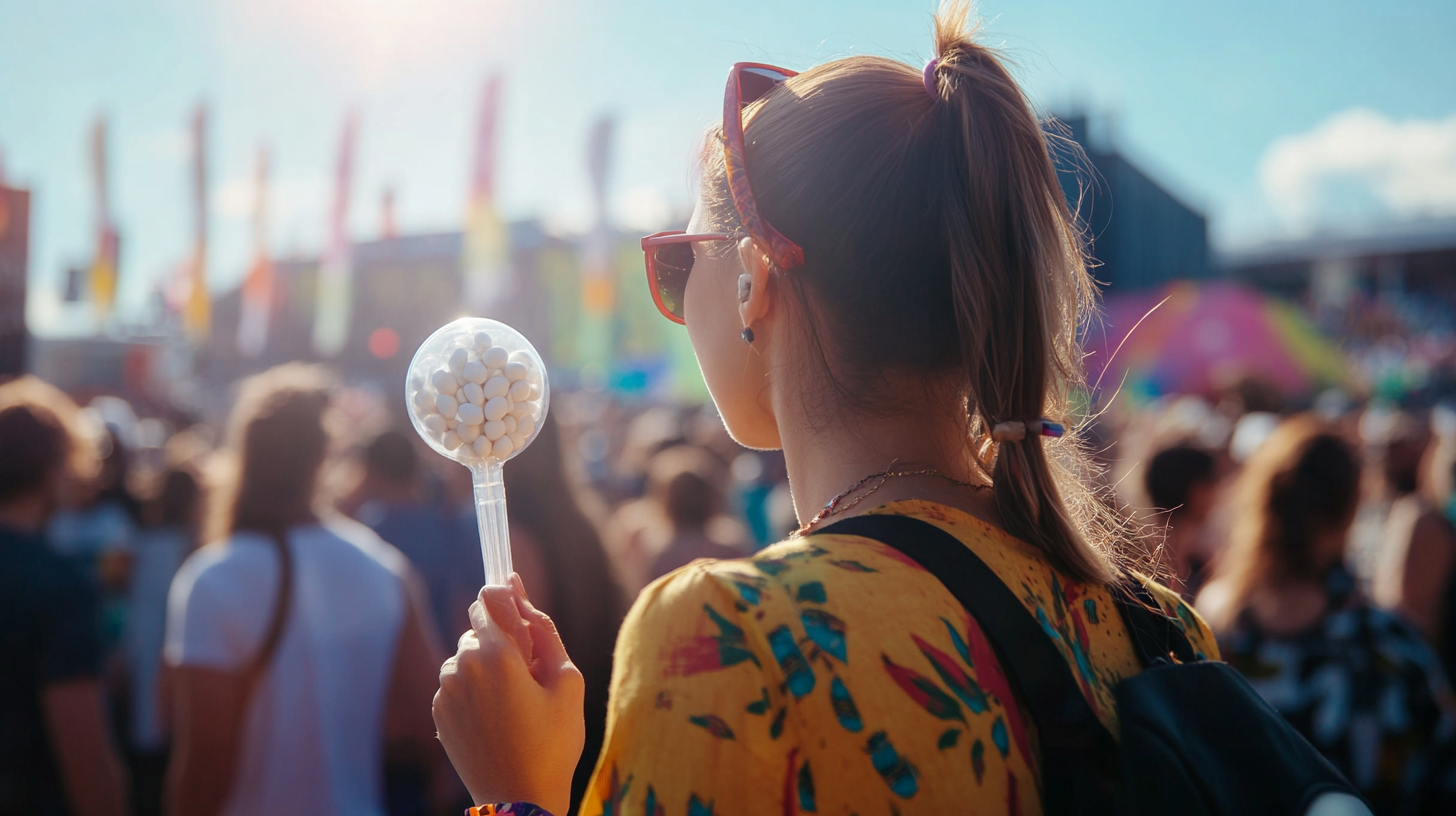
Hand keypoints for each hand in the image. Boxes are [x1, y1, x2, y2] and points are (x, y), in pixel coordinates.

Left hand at [434, 574, 584, 815]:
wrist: (520, 799)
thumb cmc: (553, 742)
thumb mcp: (568, 681)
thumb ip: (545, 630)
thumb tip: (519, 591)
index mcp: (498, 655)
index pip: (489, 599)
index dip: (508, 600)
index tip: (520, 612)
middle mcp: (464, 666)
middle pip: (479, 628)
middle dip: (502, 640)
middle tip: (529, 674)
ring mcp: (446, 690)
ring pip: (465, 655)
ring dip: (485, 665)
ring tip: (512, 701)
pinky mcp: (438, 711)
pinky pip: (454, 682)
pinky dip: (472, 688)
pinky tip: (495, 716)